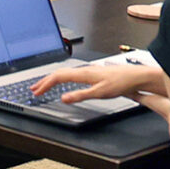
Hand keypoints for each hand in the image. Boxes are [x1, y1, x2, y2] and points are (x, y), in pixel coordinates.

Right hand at [31, 61, 158, 102]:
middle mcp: (84, 70)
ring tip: (44, 86)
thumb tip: (63, 98)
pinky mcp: (92, 74)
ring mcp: (88, 71)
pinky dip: (62, 79)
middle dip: (44, 81)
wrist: (136, 77)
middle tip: (34, 89)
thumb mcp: (99, 93)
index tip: (36, 92)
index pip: (58, 77)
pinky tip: (64, 83)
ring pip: (65, 74)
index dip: (45, 84)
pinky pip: (71, 75)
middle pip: (58, 74)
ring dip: (52, 80)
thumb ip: (80, 95)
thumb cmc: (121, 83)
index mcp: (83, 74)